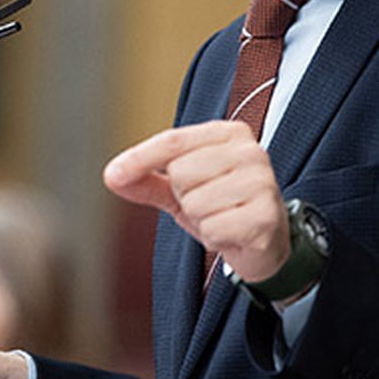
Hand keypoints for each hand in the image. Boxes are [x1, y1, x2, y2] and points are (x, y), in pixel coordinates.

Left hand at [104, 120, 288, 281]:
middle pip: (181, 172)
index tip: (114, 175)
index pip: (173, 141)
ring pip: (195, 202)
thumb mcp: (180, 189)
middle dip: (185, 197)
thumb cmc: (222, 207)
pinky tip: (232, 233)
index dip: (140, 158)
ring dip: (201, 219)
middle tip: (208, 204)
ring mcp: (263, 183)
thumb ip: (147, 179)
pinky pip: (213, 228)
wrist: (264, 244)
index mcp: (229, 134)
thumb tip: (112, 176)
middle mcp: (251, 151)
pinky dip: (214, 237)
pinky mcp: (266, 217)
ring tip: (222, 217)